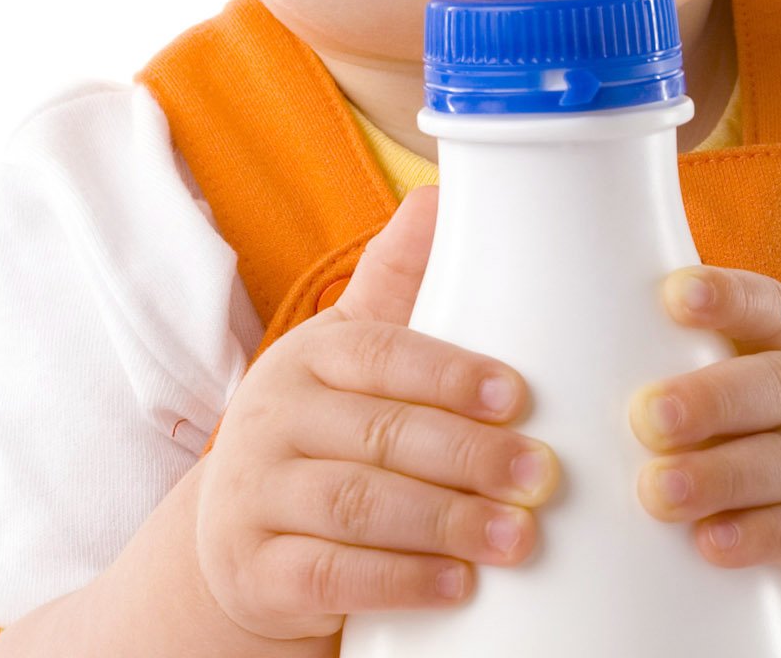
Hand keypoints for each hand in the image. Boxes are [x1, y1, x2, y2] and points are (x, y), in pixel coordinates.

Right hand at [190, 185, 563, 641]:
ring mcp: (253, 498)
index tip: (517, 396)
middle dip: (467, 456)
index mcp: (307, 359)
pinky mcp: (254, 573)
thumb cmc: (323, 440)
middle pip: (378, 434)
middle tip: (541, 477)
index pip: (378, 354)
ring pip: (355, 506)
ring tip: (516, 536)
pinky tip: (457, 585)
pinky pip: (328, 577)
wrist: (238, 547)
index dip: (449, 374)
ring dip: (444, 522)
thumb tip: (441, 195)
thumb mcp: (348, 363)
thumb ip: (396, 289)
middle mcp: (271, 420)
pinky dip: (398, 581)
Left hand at [629, 266, 780, 633]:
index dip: (729, 298)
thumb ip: (697, 383)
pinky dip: (767, 536)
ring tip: (660, 491)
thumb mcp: (766, 406)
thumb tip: (571, 370)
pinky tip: (715, 543)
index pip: (775, 310)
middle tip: (646, 415)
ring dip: (727, 475)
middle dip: (713, 398)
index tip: (672, 294)